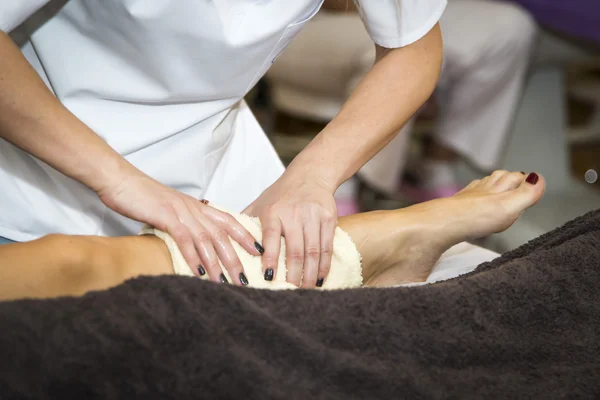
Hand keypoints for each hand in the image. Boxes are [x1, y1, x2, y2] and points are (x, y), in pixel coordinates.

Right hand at [97, 172, 261, 284]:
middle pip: (223, 236)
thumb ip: (183, 223)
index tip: (260, 252)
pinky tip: (200, 272)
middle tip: (246, 280)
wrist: (121, 180)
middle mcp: (194, 209)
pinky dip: (194, 257)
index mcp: (197, 206)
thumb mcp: (170, 210)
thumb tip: (191, 241)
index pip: (229, 221)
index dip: (245, 236)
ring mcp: (181, 212)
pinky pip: (184, 239)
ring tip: (226, 284)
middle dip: (236, 259)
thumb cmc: (143, 197)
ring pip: (207, 240)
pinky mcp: (166, 217)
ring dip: (218, 264)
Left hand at [244, 174, 337, 287]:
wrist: (311, 174)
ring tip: (305, 290)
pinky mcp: (328, 217)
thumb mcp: (261, 203)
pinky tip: (319, 279)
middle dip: (293, 275)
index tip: (268, 278)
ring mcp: (312, 215)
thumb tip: (224, 242)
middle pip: (295, 250)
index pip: (270, 238)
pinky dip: (324, 265)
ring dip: (309, 274)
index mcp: (273, 211)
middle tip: (289, 293)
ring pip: (312, 251)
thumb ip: (245, 223)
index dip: (270, 259)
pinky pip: (327, 246)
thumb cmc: (282, 194)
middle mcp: (293, 213)